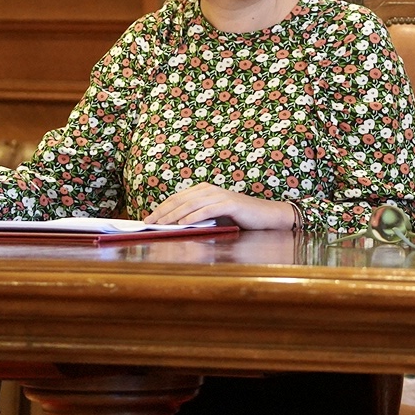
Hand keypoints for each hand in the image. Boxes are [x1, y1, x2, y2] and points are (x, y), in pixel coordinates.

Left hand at [145, 184, 293, 229]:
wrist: (266, 216)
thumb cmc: (240, 218)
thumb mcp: (214, 216)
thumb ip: (197, 216)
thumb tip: (174, 225)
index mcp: (204, 190)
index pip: (177, 198)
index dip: (161, 207)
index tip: (148, 219)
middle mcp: (210, 189)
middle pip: (180, 199)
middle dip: (162, 211)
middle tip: (148, 222)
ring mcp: (220, 195)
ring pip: (190, 204)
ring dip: (173, 215)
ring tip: (161, 224)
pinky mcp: (229, 204)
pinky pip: (207, 210)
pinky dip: (193, 216)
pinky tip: (182, 223)